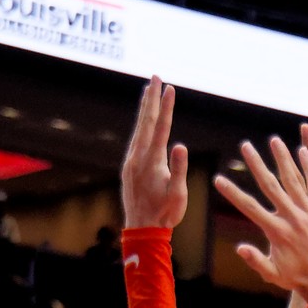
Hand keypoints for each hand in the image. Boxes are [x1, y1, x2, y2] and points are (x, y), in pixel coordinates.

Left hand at [121, 77, 187, 230]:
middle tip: (155, 76)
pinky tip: (143, 123)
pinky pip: (135, 140)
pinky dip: (140, 126)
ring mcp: (131, 162)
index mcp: (152, 161)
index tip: (170, 87)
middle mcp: (138, 157)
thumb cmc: (164, 215)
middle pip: (145, 122)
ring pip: (138, 129)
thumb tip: (180, 145)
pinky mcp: (128, 168)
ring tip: (147, 91)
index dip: (166, 107)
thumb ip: (179, 169)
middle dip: (151, 98)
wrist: (142, 230)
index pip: (161, 127)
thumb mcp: (177, 194)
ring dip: (144, 109)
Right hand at [214, 133, 307, 303]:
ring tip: (274, 140)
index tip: (218, 179)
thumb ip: (256, 261)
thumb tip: (239, 248)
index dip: (233, 193)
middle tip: (245, 145)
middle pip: (271, 185)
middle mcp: (293, 218)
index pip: (250, 208)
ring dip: (283, 158)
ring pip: (293, 179)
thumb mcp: (272, 275)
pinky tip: (301, 151)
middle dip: (256, 164)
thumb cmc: (295, 278)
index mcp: (277, 232)